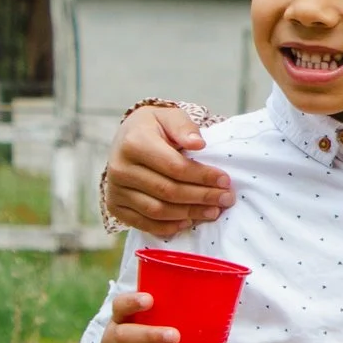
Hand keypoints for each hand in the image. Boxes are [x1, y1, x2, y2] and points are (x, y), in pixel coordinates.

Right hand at [105, 105, 233, 237]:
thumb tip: (199, 143)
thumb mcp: (169, 116)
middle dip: (202, 197)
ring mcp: (115, 189)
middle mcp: (119, 169)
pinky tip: (188, 222)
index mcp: (134, 144)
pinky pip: (143, 223)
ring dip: (189, 214)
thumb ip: (184, 127)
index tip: (225, 181)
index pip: (175, 167)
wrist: (128, 137)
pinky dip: (167, 227)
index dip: (203, 176)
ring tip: (214, 211)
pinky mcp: (115, 206)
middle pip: (168, 191)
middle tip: (226, 199)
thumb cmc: (155, 127)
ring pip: (157, 210)